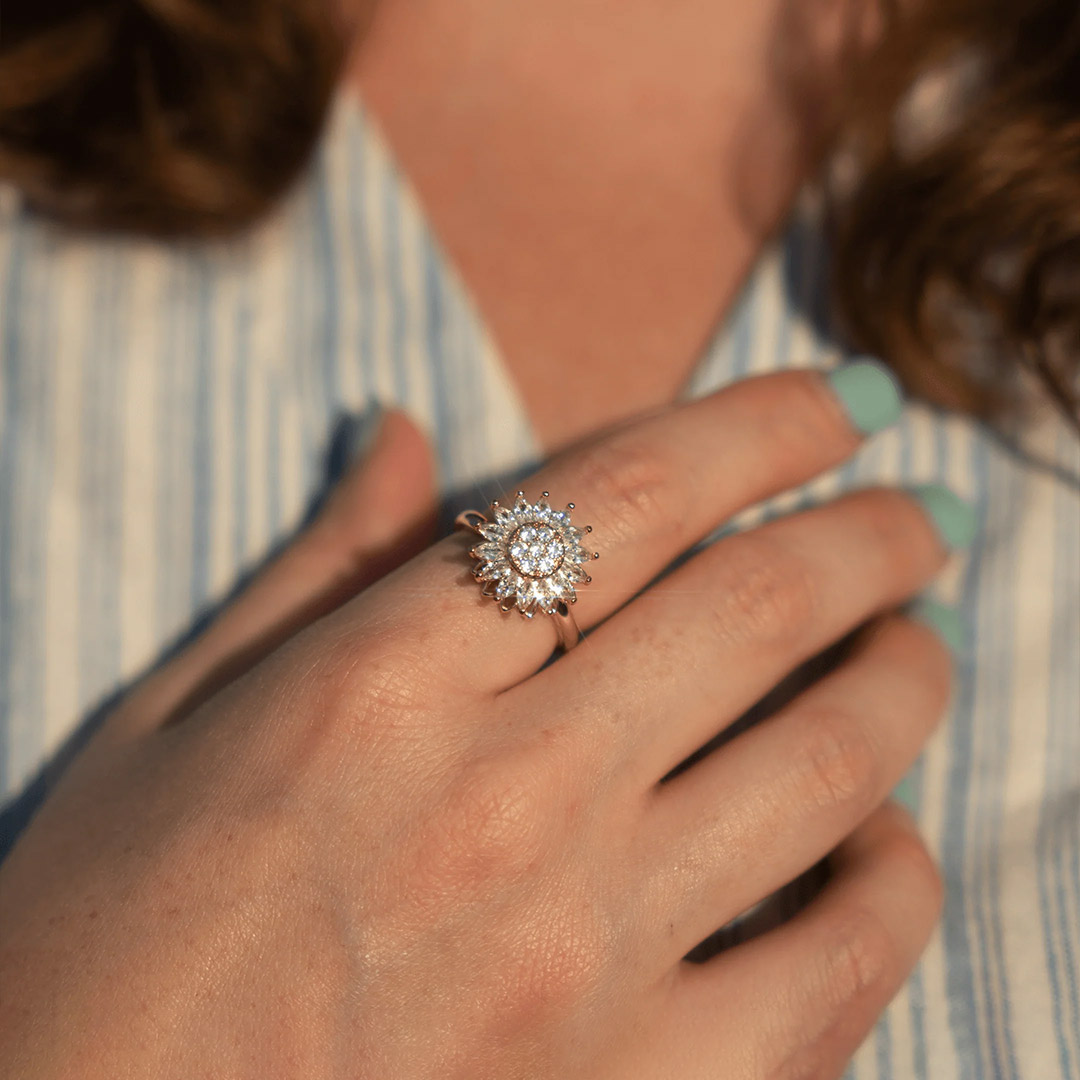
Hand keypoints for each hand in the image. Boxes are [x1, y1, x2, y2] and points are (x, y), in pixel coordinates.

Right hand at [0, 371, 954, 1079]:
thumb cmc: (98, 951)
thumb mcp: (168, 728)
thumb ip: (315, 572)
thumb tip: (406, 437)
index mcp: (375, 689)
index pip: (627, 499)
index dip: (759, 425)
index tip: (840, 399)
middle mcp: (502, 802)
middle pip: (757, 608)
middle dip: (872, 538)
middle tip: (922, 512)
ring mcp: (585, 959)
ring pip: (825, 767)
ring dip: (902, 681)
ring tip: (920, 644)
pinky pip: (836, 973)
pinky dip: (891, 884)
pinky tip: (884, 839)